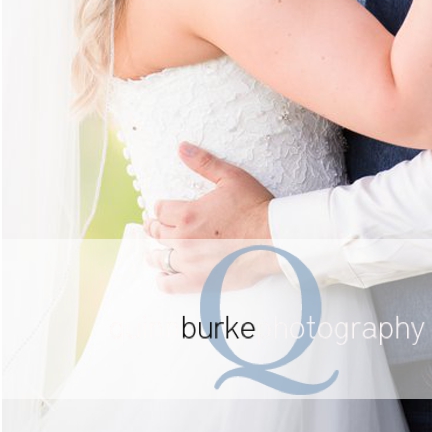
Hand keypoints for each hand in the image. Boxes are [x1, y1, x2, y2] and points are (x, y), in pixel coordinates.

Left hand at [148, 144, 277, 291]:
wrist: (276, 237)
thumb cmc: (257, 208)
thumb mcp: (232, 178)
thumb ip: (204, 162)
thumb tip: (182, 147)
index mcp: (187, 214)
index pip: (160, 210)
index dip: (162, 208)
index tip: (164, 210)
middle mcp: (183, 240)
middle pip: (156, 233)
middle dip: (155, 227)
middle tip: (157, 227)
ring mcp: (190, 262)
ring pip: (159, 258)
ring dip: (156, 253)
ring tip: (158, 252)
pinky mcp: (199, 280)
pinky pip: (169, 284)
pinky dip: (163, 280)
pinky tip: (163, 275)